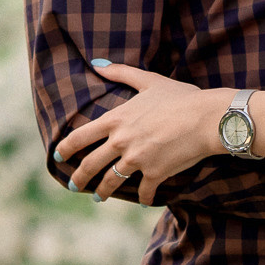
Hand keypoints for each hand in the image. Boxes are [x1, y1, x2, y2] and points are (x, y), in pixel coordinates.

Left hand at [58, 61, 227, 204]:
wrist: (207, 118)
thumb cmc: (180, 97)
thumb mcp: (149, 80)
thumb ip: (121, 73)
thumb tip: (97, 64)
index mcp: (116, 119)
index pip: (81, 136)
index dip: (66, 148)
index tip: (58, 156)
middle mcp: (121, 141)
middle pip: (91, 164)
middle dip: (79, 178)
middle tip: (74, 186)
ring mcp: (136, 160)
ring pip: (112, 181)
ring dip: (103, 191)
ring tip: (99, 197)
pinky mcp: (154, 174)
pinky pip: (143, 191)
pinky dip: (142, 198)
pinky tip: (142, 201)